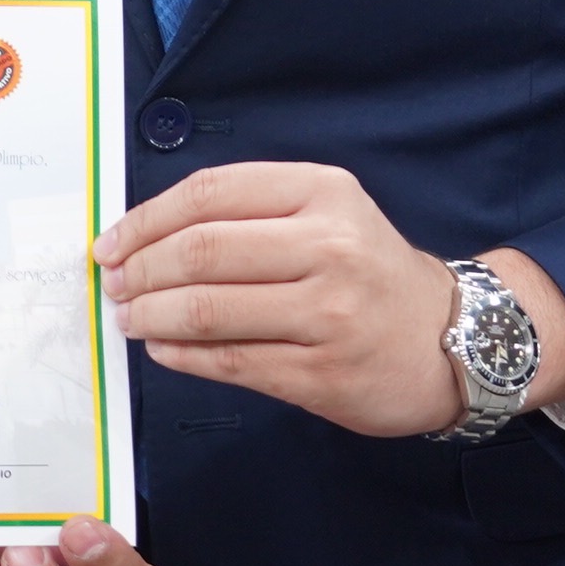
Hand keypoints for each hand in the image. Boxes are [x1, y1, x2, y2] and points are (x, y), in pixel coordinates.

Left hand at [96, 163, 564, 437]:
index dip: (145, 220)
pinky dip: (180, 356)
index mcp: (322, 192)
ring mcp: (327, 313)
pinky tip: (162, 348)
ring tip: (130, 318)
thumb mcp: (327, 213)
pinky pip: (229, 361)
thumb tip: (146, 234)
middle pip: (200, 252)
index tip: (111, 243)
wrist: (452, 340)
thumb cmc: (370, 273)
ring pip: (207, 310)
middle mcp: (328, 246)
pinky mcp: (321, 373)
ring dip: (151, 315)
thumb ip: (250, 214)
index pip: (209, 194)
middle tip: (116, 285)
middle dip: (140, 271)